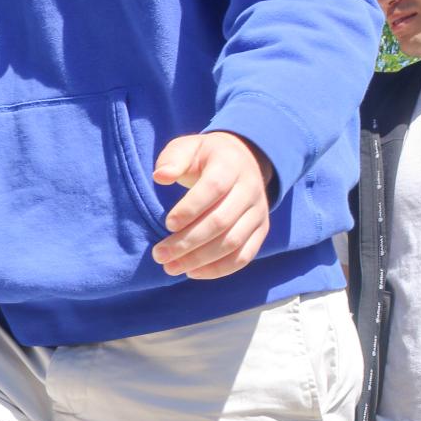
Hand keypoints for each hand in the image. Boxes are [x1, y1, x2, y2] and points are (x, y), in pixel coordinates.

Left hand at [151, 131, 272, 280]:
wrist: (243, 160)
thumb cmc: (205, 157)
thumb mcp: (188, 148)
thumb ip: (173, 159)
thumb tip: (161, 176)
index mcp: (230, 165)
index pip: (213, 188)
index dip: (190, 208)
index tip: (167, 224)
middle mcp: (250, 189)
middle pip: (221, 221)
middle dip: (187, 242)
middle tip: (159, 255)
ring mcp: (258, 212)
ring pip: (232, 242)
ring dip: (199, 260)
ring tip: (171, 267)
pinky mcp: (261, 231)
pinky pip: (244, 256)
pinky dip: (219, 269)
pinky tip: (193, 272)